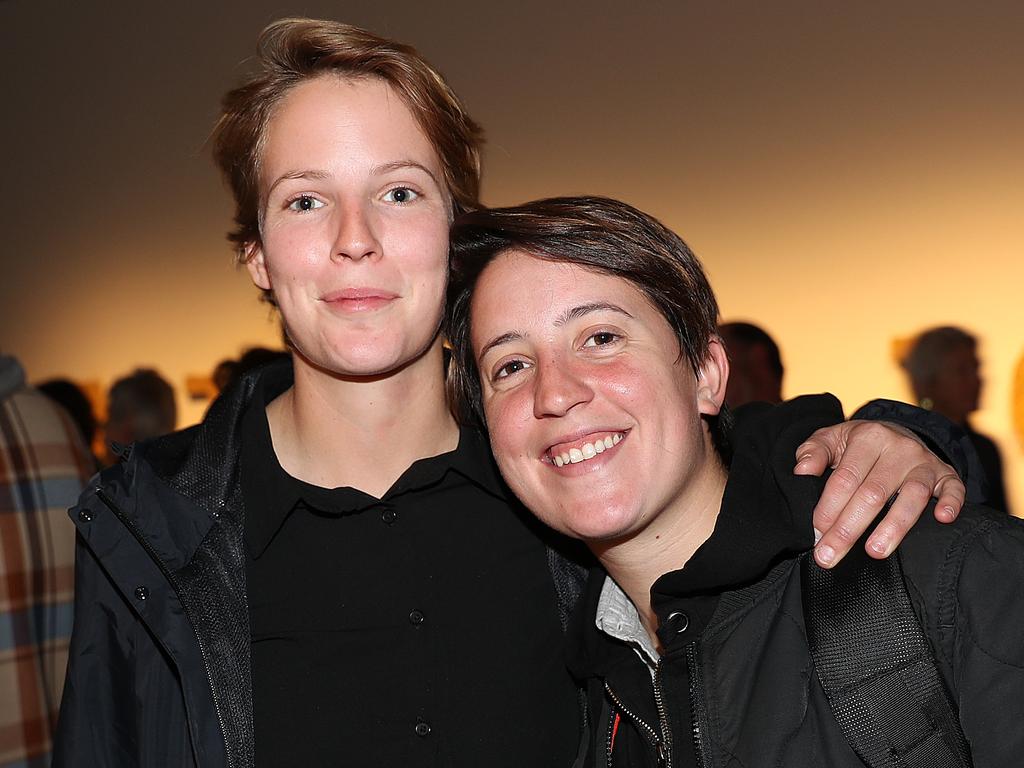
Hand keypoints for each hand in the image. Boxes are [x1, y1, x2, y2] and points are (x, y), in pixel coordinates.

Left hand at [794, 420, 964, 567]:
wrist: (895, 431)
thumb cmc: (856, 444)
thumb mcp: (831, 438)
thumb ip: (813, 452)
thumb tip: (801, 471)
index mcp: (867, 438)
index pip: (845, 478)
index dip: (829, 508)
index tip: (816, 534)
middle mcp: (899, 448)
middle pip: (873, 494)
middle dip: (849, 529)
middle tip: (830, 556)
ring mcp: (924, 462)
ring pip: (912, 496)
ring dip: (894, 526)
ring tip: (875, 552)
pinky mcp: (946, 474)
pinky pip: (954, 489)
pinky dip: (951, 503)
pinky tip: (941, 519)